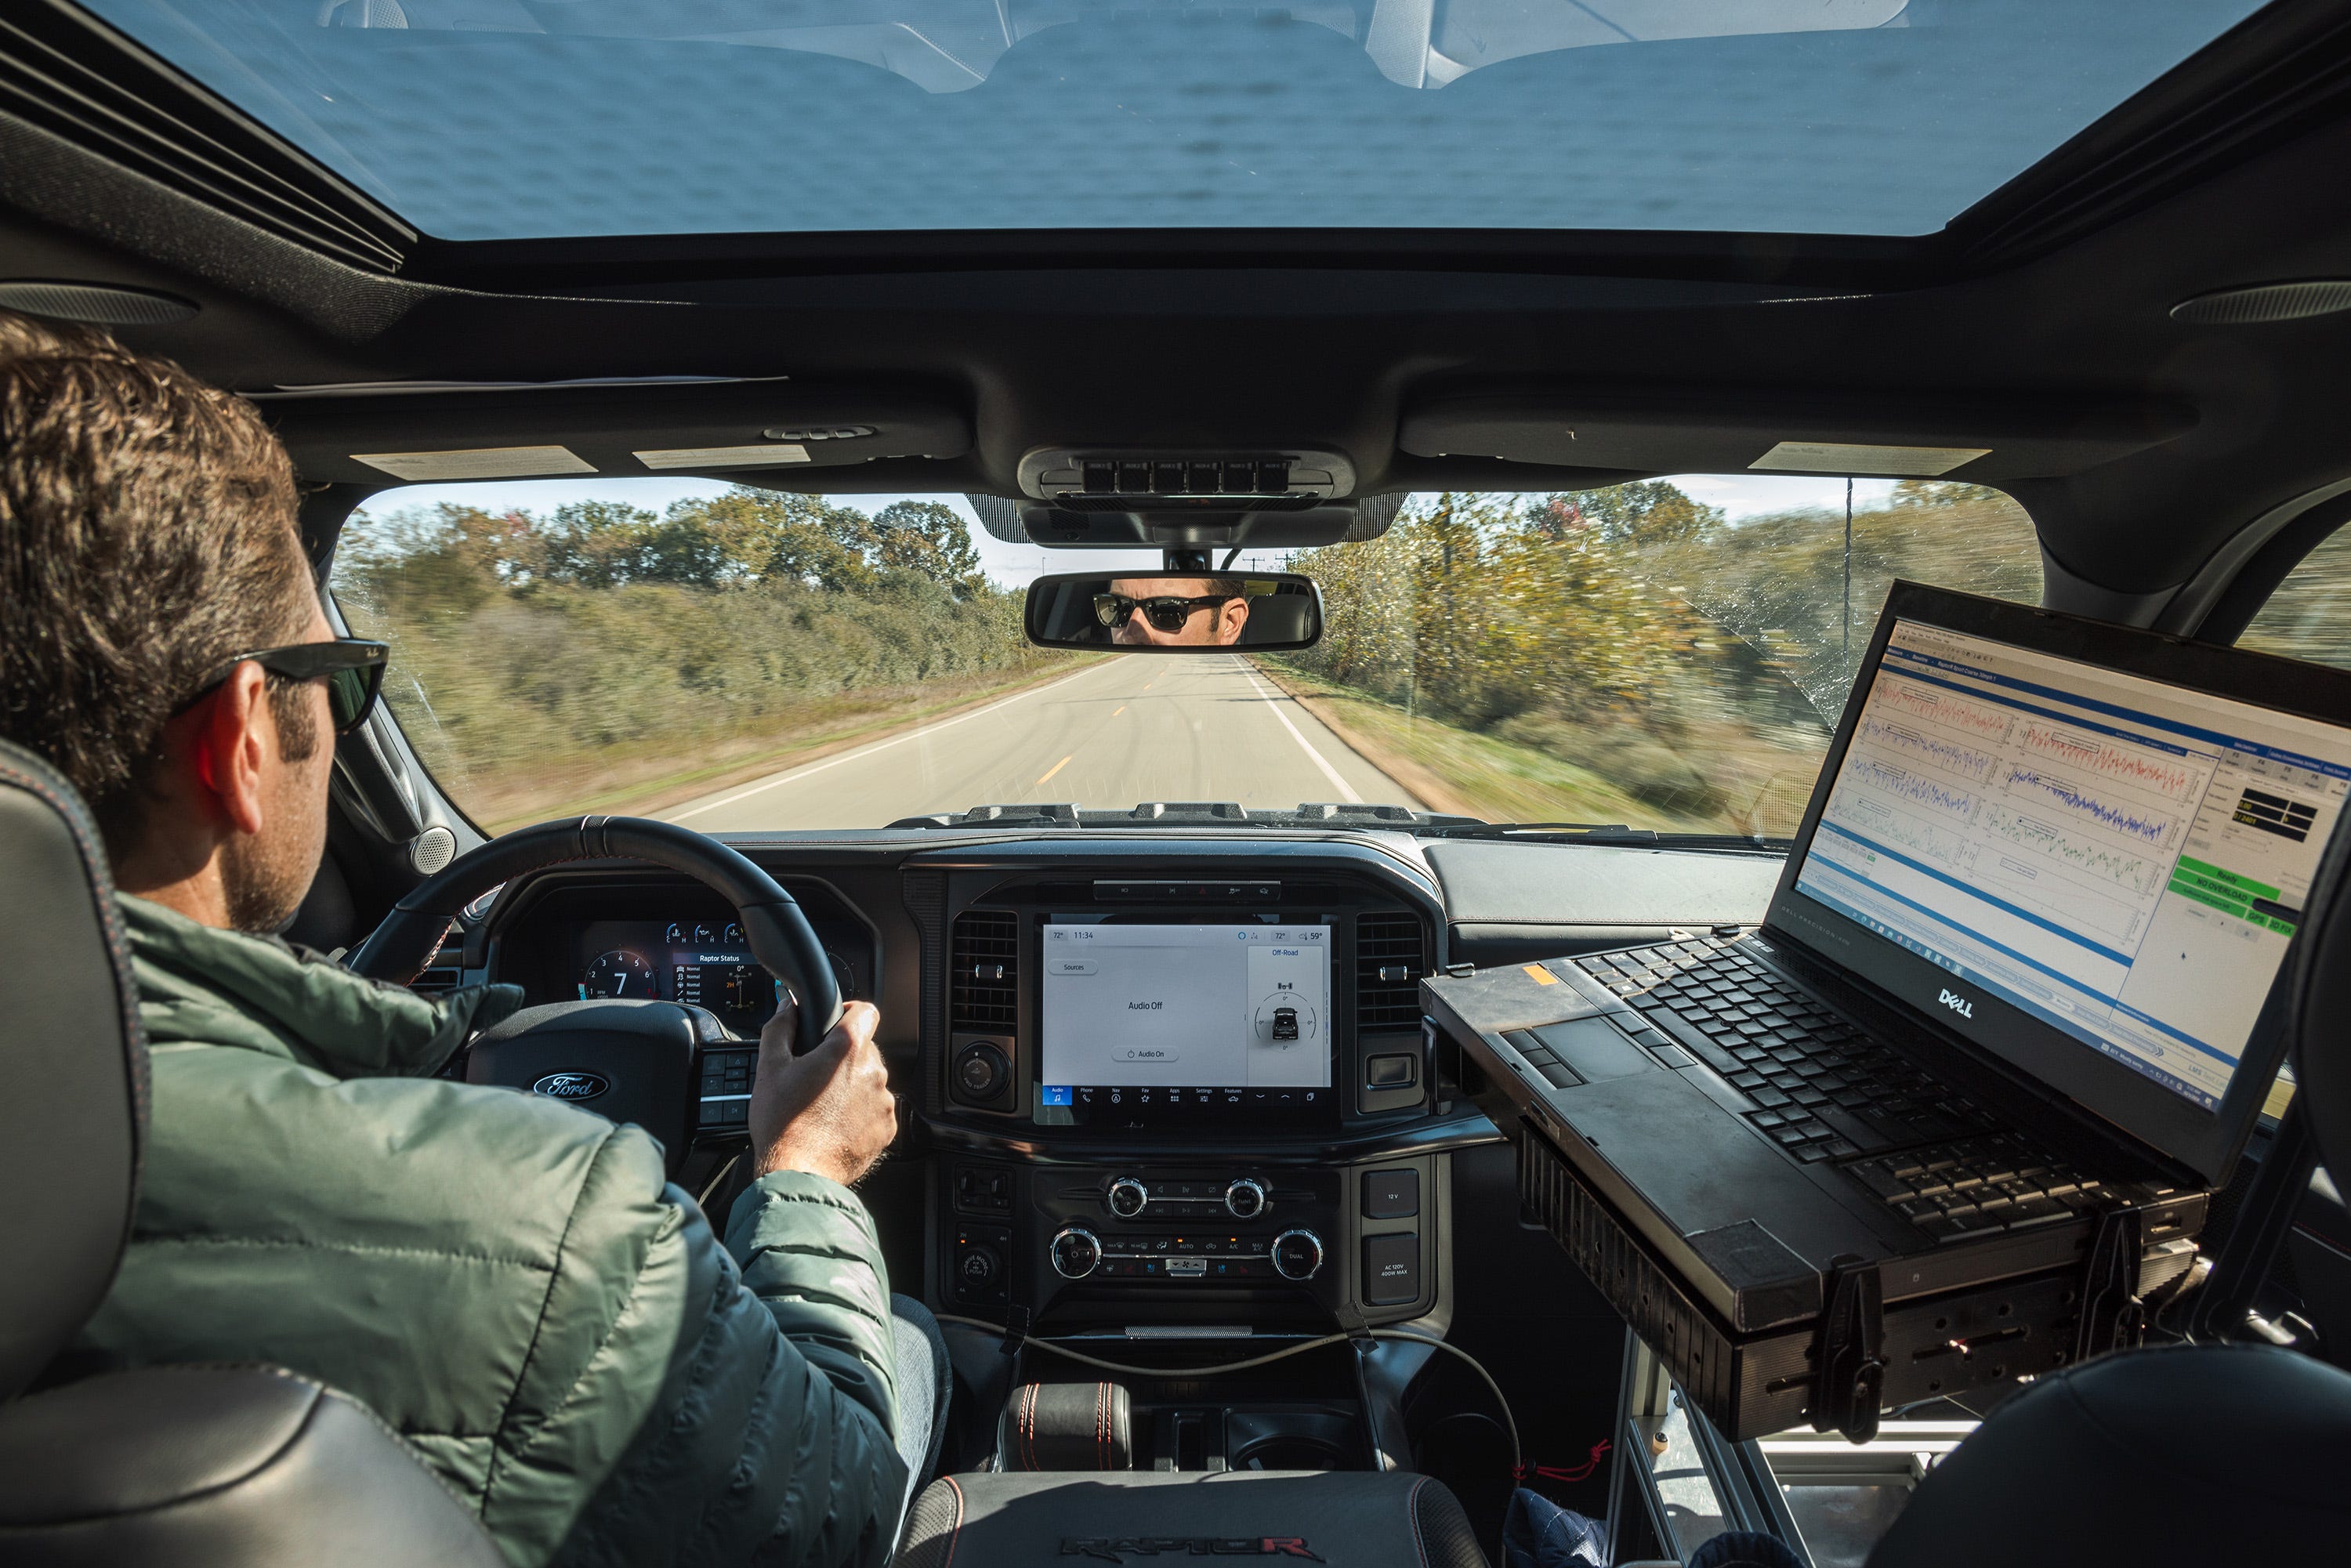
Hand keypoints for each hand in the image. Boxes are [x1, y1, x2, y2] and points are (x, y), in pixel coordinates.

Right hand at [748, 996, 894, 1185]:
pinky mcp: (887, 1128)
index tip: (836, 1023)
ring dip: (852, 1087)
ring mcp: (883, 1102)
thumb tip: (788, 1008)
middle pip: (865, 1049)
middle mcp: (873, 1071)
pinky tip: (835, 1125)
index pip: (865, 1012)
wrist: (797, 1173)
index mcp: (847, 1049)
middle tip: (815, 1076)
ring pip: (870, 1081)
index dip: (850, 1012)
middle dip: (843, 1057)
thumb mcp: (769, 1068)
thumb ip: (779, 1028)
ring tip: (822, 1106)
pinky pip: (876, 1110)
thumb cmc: (782, 1123)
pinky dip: (860, 1113)